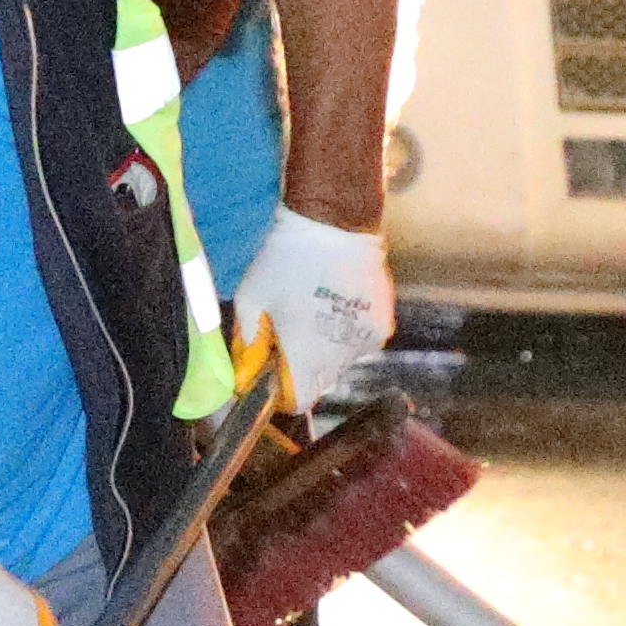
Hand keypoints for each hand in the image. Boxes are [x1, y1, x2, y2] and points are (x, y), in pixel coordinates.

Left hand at [230, 209, 390, 411]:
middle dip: (304, 370)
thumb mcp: (251, 299)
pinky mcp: (383, 326)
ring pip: (342, 363)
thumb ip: (246, 343)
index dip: (283, 392)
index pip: (298, 402)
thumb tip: (242, 376)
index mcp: (305, 355)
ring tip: (316, 315)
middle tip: (291, 336)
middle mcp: (340, 357)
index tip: (275, 372)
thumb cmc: (285, 261)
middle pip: (320, 383)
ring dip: (327, 351)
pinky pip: (360, 344)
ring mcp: (366, 342)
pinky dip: (347, 335)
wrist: (335, 224)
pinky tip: (337, 306)